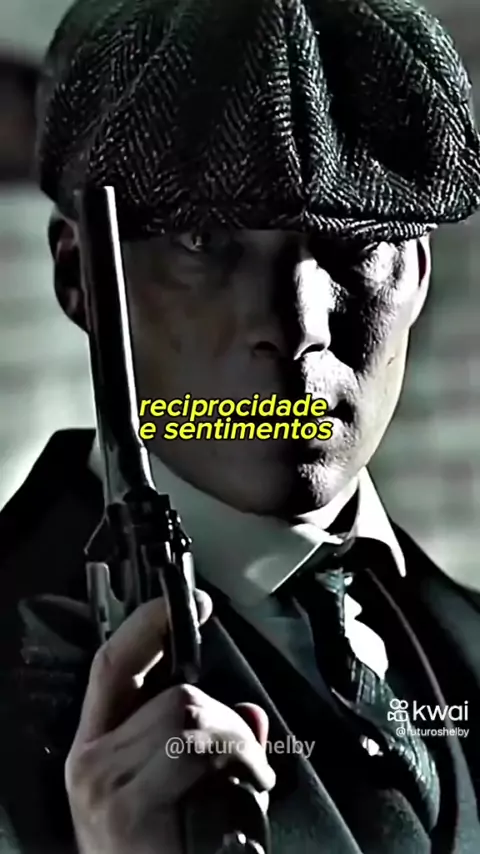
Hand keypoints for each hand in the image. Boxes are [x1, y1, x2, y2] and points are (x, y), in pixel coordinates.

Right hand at [65, 590, 274, 853]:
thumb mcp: (186, 794)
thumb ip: (207, 746)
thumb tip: (248, 713)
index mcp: (97, 751)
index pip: (113, 665)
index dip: (150, 625)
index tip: (190, 601)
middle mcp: (90, 763)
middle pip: (174, 691)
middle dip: (228, 719)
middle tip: (249, 758)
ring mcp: (104, 784)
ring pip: (190, 711)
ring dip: (238, 742)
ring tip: (252, 778)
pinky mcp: (128, 806)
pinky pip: (197, 745)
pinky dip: (240, 757)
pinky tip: (253, 787)